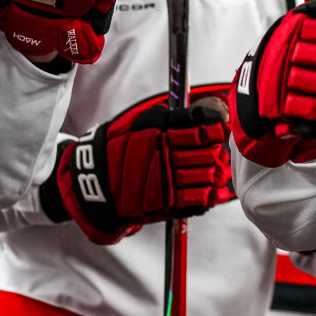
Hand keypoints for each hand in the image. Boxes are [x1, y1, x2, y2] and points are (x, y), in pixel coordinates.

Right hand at [42, 97, 232, 244]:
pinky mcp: (164, 202)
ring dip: (216, 174)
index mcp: (157, 132)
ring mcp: (164, 180)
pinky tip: (212, 192)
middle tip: (222, 154)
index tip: (221, 130)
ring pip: (204, 175)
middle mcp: (162, 154)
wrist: (93, 181)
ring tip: (220, 172)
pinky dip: (208, 196)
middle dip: (217, 153)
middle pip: (206, 153)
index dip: (215, 130)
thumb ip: (169, 118)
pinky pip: (195, 199)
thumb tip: (203, 112)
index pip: (198, 128)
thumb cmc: (116, 148)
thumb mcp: (138, 123)